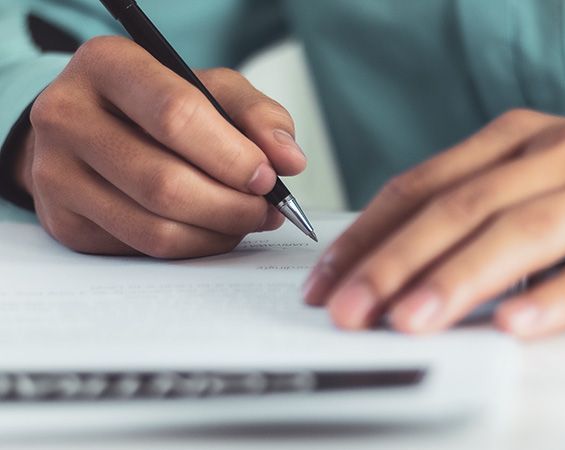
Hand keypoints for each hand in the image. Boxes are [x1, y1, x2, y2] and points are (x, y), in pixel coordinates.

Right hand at [16, 36, 305, 257]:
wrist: (92, 128)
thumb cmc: (160, 105)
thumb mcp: (213, 89)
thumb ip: (258, 117)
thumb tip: (289, 161)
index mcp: (108, 65)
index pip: (176, 115)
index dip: (232, 155)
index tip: (267, 177)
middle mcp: (67, 116)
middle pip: (165, 183)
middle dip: (232, 206)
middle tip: (266, 210)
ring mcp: (56, 174)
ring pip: (155, 227)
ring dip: (217, 233)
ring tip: (246, 219)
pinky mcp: (63, 222)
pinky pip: (143, 250)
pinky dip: (192, 247)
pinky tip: (211, 229)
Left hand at [303, 109, 564, 338]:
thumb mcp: (534, 179)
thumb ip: (475, 208)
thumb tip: (395, 259)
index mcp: (517, 140)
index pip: (423, 185)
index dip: (369, 233)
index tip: (326, 279)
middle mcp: (558, 154)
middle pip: (461, 208)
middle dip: (396, 261)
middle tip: (350, 308)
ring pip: (524, 231)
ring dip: (461, 277)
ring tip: (412, 319)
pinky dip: (559, 296)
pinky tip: (516, 324)